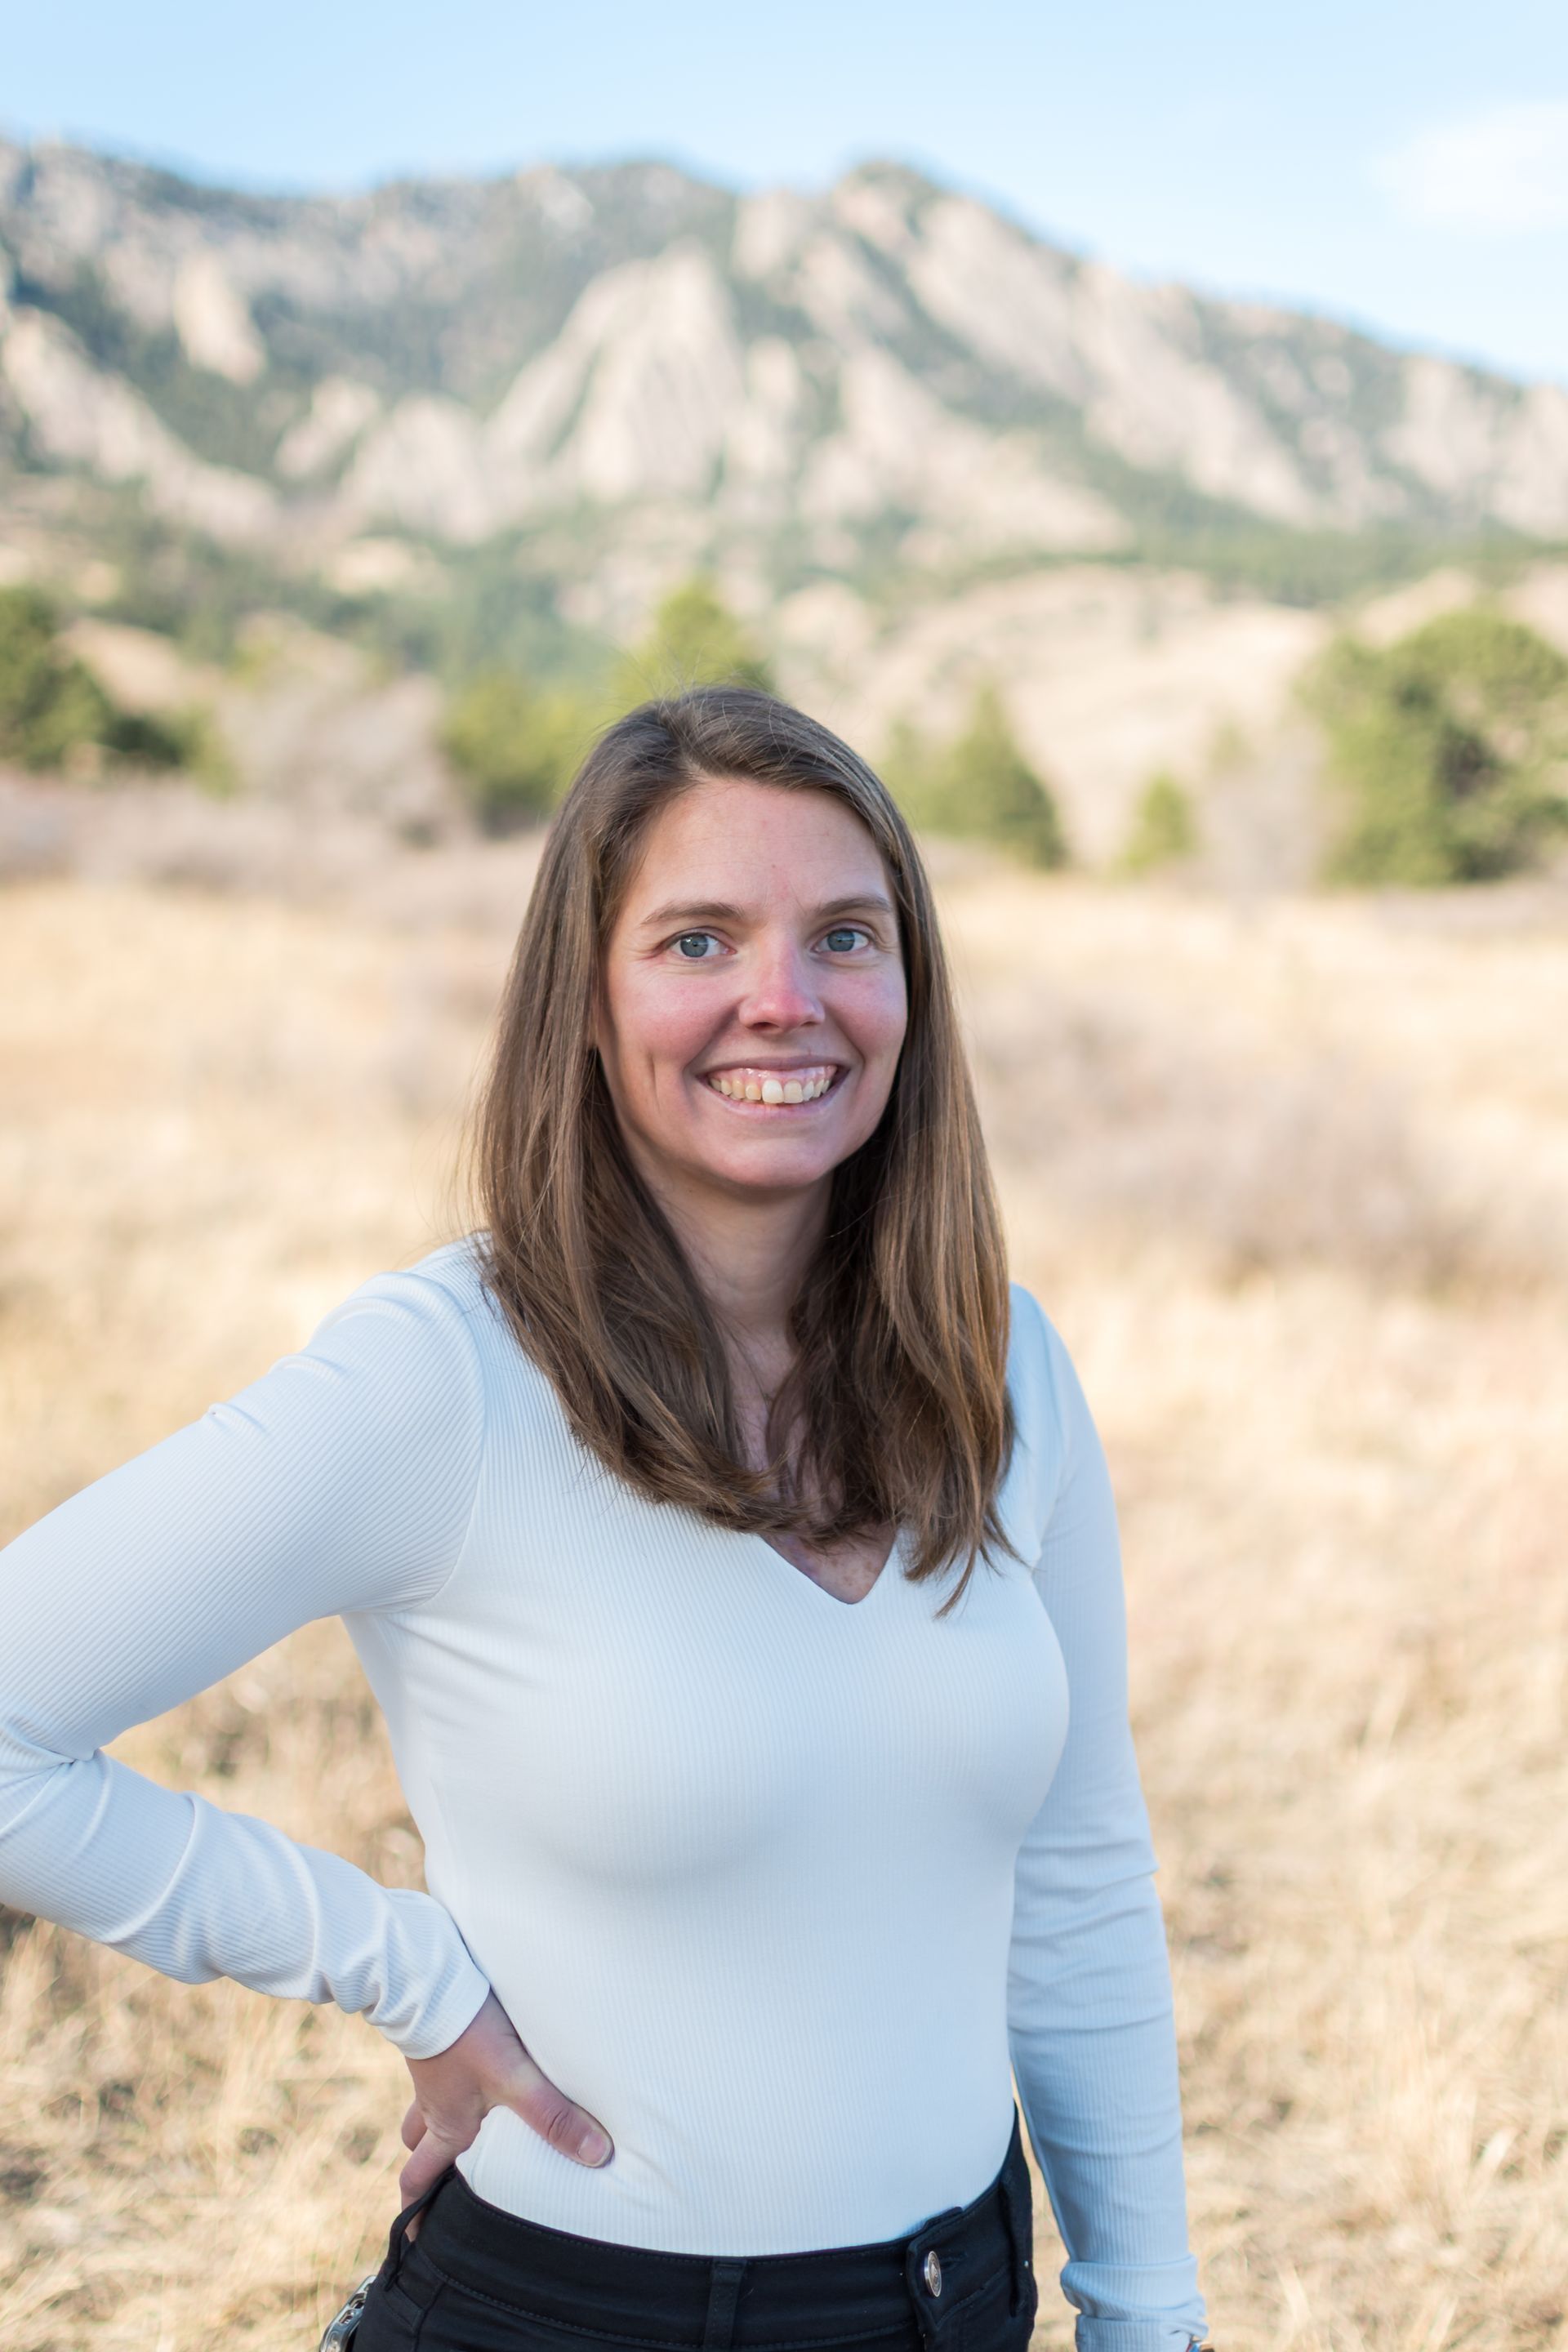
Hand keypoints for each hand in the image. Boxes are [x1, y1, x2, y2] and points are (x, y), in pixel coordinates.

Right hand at [398, 1990, 612, 2235]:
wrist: (428, 1978)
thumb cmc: (467, 2033)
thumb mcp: (515, 2078)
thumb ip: (553, 2116)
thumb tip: (595, 2157)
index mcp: (447, 2125)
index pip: (418, 2179)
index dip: (415, 2213)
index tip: (414, 2240)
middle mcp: (433, 2103)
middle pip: (418, 2148)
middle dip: (425, 2170)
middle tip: (435, 2188)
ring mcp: (431, 2071)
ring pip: (423, 2109)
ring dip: (433, 2124)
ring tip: (457, 2131)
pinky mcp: (438, 2039)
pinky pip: (437, 2073)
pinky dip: (449, 2084)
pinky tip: (473, 2071)